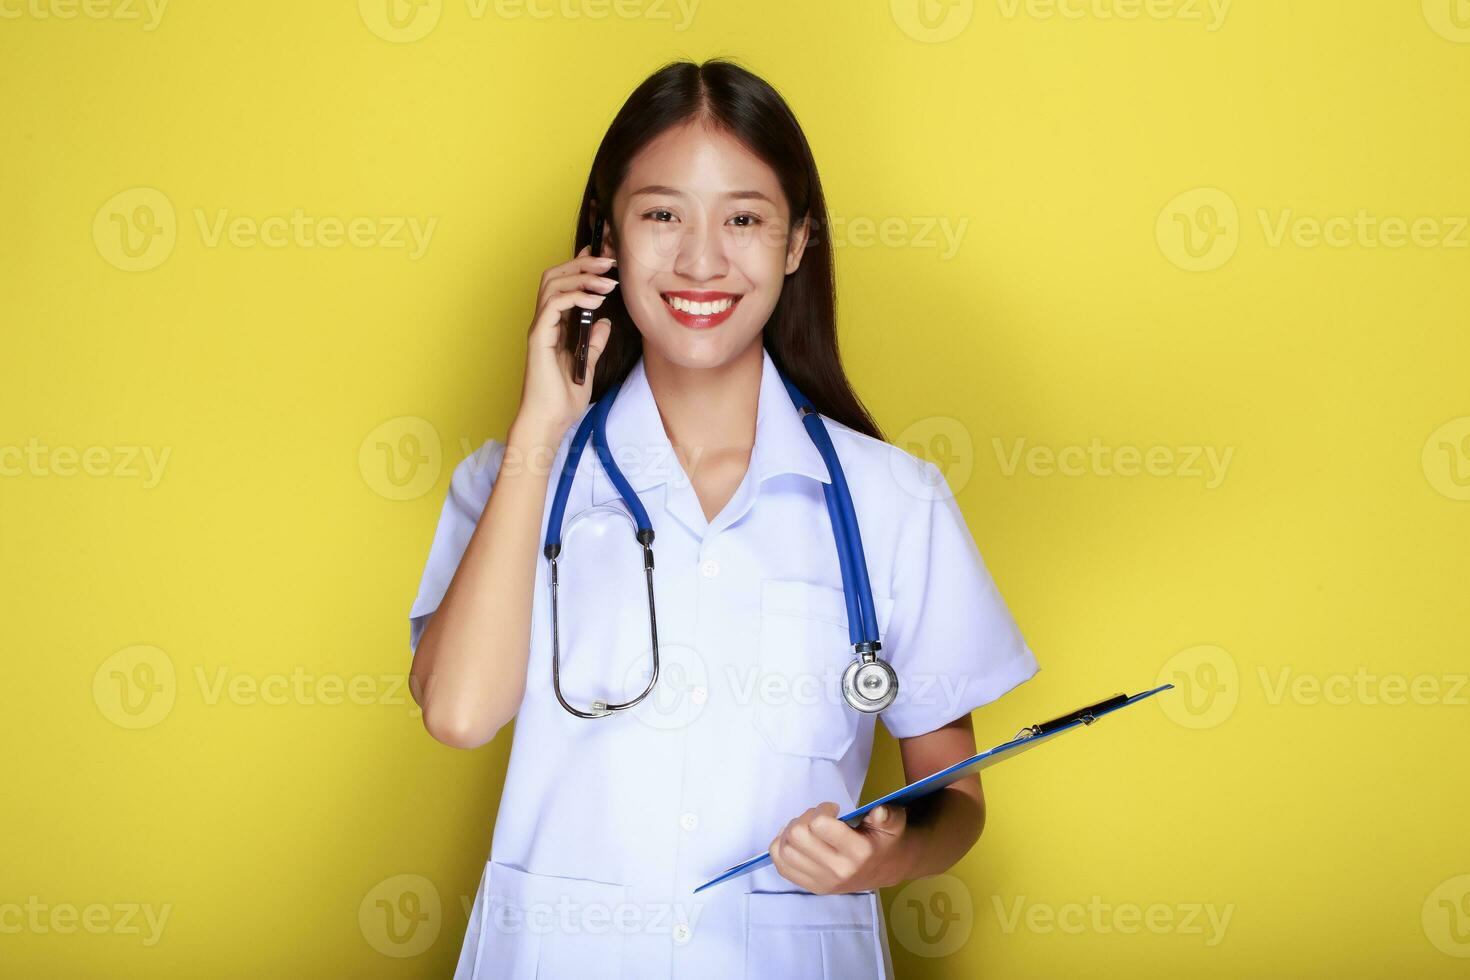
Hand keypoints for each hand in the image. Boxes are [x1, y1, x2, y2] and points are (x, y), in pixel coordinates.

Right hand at [515, 244, 618, 437]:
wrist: (549, 422)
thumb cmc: (563, 399)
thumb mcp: (587, 365)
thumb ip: (593, 342)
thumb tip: (604, 322)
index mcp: (554, 326)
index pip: (563, 285)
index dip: (580, 266)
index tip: (603, 258)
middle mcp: (544, 323)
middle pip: (555, 276)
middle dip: (582, 264)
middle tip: (609, 261)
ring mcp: (540, 329)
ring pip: (553, 285)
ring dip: (582, 277)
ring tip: (607, 281)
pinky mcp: (539, 338)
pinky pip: (554, 305)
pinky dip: (575, 297)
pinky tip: (595, 300)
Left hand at [768, 802, 910, 894]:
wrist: (888, 870)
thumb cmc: (886, 841)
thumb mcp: (894, 824)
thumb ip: (888, 816)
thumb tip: (879, 811)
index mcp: (858, 852)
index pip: (820, 825)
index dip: (822, 809)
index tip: (833, 809)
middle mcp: (838, 870)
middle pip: (797, 836)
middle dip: (804, 818)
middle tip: (818, 818)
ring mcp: (823, 882)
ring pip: (785, 850)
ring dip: (790, 832)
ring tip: (807, 828)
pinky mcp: (813, 887)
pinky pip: (782, 866)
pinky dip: (780, 848)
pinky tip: (795, 840)